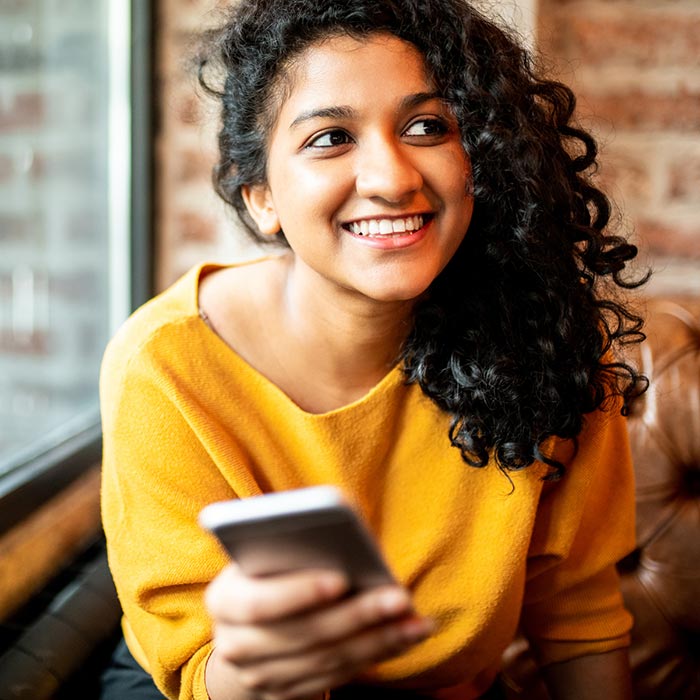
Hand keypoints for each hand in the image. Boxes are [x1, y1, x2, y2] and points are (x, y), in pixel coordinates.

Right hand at [204, 563, 433, 699]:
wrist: (248, 624)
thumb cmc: (266, 569)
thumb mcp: (266, 552)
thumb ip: (291, 546)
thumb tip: (342, 533)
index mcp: (224, 600)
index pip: (260, 603)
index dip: (300, 592)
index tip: (341, 577)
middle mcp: (235, 645)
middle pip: (304, 635)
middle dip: (357, 616)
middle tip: (400, 597)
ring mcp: (260, 676)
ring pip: (328, 660)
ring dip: (379, 640)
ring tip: (416, 620)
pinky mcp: (287, 693)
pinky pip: (338, 677)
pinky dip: (376, 655)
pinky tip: (405, 636)